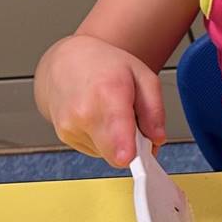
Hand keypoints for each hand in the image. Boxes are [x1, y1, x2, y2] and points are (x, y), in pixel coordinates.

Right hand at [36, 35, 166, 167]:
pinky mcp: (64, 136)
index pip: (116, 131)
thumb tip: (157, 138)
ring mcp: (70, 126)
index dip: (126, 149)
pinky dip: (104, 140)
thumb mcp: (144, 77)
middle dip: (134, 147)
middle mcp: (83, 112)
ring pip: (108, 154)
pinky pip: (96, 150)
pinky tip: (100, 119)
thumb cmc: (106, 66)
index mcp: (107, 93)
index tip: (131, 159)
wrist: (67, 62)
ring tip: (113, 114)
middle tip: (138, 126)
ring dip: (117, 141)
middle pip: (116, 154)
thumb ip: (155, 110)